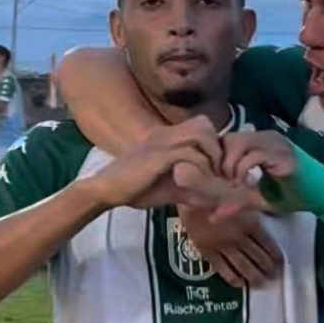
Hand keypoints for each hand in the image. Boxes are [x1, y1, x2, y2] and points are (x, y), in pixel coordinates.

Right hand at [85, 116, 222, 209]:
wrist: (106, 189)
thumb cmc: (135, 189)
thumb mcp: (169, 188)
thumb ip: (190, 187)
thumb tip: (212, 198)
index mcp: (167, 136)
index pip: (202, 125)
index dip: (214, 144)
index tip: (216, 168)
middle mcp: (167, 133)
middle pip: (205, 124)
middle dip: (217, 147)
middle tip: (216, 171)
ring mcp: (162, 142)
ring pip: (201, 134)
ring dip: (211, 156)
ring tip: (209, 176)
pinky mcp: (159, 155)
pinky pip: (190, 153)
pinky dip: (199, 168)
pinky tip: (198, 183)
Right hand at [177, 203, 282, 287]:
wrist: (189, 196)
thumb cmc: (216, 191)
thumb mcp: (242, 196)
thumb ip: (257, 209)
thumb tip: (276, 214)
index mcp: (249, 223)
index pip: (267, 244)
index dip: (276, 255)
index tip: (281, 262)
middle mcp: (239, 238)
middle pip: (258, 258)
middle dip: (268, 268)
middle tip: (274, 275)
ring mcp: (224, 247)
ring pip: (244, 267)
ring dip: (255, 276)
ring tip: (262, 282)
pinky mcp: (208, 253)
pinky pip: (224, 270)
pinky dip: (234, 279)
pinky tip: (241, 283)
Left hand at [202, 130, 299, 221]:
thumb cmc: (294, 194)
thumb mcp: (259, 199)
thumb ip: (237, 202)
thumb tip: (213, 216)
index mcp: (260, 141)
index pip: (227, 140)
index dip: (217, 159)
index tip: (217, 180)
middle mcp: (267, 137)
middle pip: (229, 139)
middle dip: (222, 163)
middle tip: (225, 183)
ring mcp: (276, 144)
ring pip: (239, 144)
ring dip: (231, 166)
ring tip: (236, 184)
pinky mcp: (283, 156)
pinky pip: (254, 156)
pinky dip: (244, 170)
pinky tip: (247, 184)